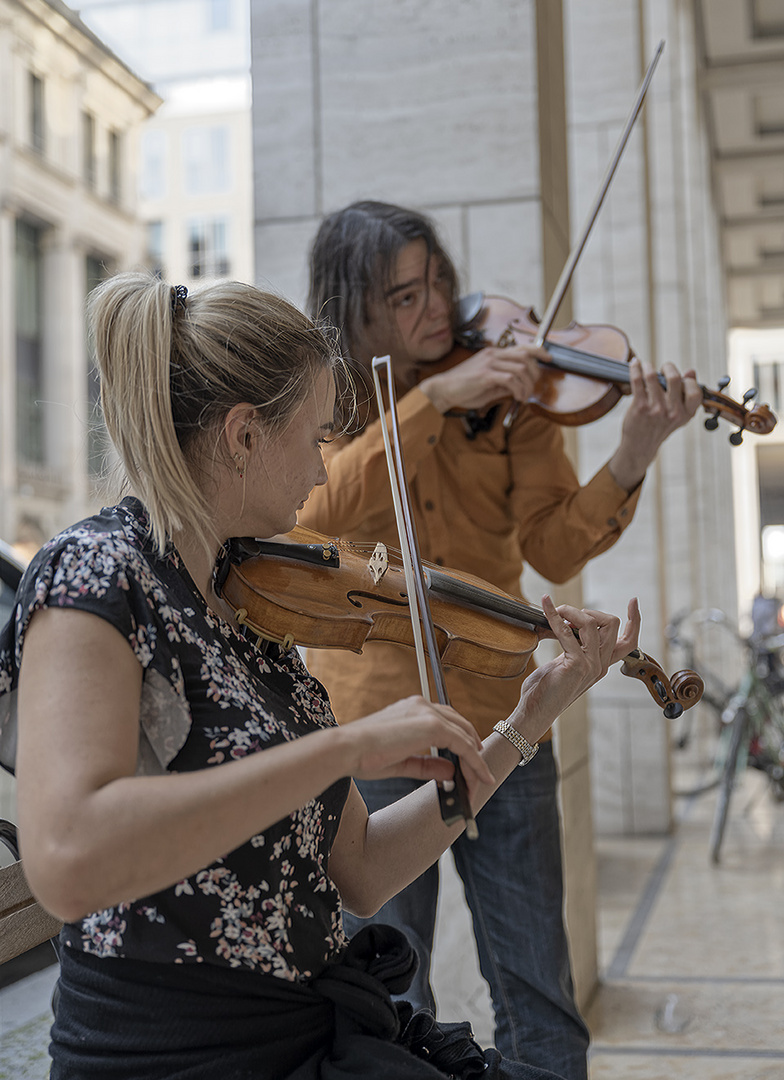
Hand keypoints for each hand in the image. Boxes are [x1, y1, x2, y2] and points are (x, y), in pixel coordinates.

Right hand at [343, 696, 494, 795]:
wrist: (346, 749)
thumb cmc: (363, 756)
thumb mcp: (402, 762)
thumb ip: (427, 765)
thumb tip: (451, 771)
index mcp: (411, 708)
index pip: (445, 720)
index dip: (460, 739)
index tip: (468, 758)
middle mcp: (421, 705)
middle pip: (459, 725)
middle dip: (472, 749)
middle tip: (478, 772)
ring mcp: (427, 713)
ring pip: (464, 735)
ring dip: (475, 759)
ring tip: (481, 779)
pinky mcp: (431, 725)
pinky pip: (462, 744)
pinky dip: (474, 761)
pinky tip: (479, 775)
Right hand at [418, 344, 546, 413]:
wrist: (442, 390)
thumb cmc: (462, 388)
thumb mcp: (487, 384)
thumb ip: (503, 383)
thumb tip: (519, 387)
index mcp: (493, 354)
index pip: (522, 347)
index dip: (539, 351)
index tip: (549, 359)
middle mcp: (493, 354)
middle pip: (526, 357)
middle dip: (535, 374)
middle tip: (532, 388)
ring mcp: (489, 363)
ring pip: (521, 368)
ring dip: (527, 385)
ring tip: (523, 397)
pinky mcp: (486, 374)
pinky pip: (511, 379)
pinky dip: (519, 389)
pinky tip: (517, 397)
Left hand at [509, 596, 640, 741]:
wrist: (534, 713)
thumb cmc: (544, 690)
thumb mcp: (564, 664)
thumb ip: (573, 647)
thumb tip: (567, 624)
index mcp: (601, 665)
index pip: (628, 641)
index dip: (634, 621)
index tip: (633, 602)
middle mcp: (600, 665)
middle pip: (612, 624)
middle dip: (589, 610)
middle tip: (566, 613)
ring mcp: (590, 665)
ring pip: (591, 623)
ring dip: (570, 610)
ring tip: (554, 611)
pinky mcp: (575, 664)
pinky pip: (567, 631)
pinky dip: (554, 616)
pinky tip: (545, 608)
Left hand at [608, 359, 701, 491]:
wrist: (641, 445)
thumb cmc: (660, 427)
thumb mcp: (679, 414)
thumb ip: (687, 394)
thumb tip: (691, 371)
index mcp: (686, 413)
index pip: (695, 390)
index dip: (688, 380)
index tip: (680, 378)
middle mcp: (673, 412)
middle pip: (674, 378)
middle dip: (668, 367)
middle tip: (663, 368)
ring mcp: (656, 409)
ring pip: (653, 376)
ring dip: (648, 366)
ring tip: (646, 365)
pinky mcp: (640, 407)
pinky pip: (637, 381)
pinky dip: (635, 369)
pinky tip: (634, 364)